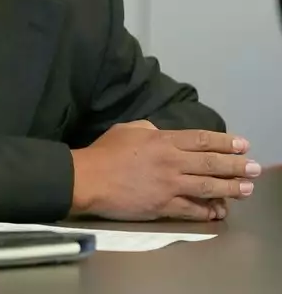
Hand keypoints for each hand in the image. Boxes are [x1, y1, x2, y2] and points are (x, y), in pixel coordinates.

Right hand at [71, 124, 260, 220]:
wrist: (87, 179)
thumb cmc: (103, 153)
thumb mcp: (125, 130)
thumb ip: (147, 130)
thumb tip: (159, 133)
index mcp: (162, 140)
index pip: (202, 140)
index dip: (225, 142)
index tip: (242, 145)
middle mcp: (171, 161)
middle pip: (211, 163)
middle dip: (236, 165)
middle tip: (253, 168)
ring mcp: (169, 185)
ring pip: (208, 186)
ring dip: (230, 188)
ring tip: (246, 189)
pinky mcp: (163, 205)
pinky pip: (192, 209)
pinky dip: (208, 211)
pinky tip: (219, 211)